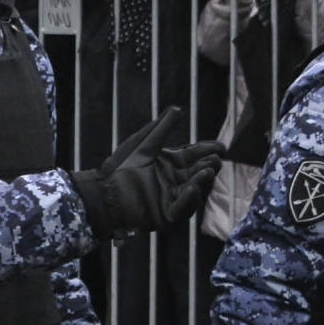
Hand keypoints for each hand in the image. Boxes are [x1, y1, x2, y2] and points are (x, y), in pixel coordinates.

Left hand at [70, 136, 224, 234]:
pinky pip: (181, 209)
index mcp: (170, 164)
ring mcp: (171, 199)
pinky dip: (188, 199)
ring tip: (207, 171)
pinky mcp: (165, 215)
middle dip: (208, 166)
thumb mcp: (143, 145)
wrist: (101, 191)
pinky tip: (192, 188)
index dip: (209, 151)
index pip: (195, 156)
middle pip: (198, 173)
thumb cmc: (118, 167)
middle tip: (215, 160)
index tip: (222, 147)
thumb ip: (161, 129)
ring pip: (193, 190)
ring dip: (201, 181)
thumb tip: (178, 109)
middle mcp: (174, 182)